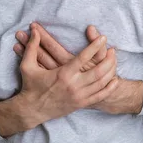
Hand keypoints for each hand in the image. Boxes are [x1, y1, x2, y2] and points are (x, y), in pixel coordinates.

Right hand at [0, 25, 118, 135]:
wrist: (31, 110)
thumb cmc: (30, 86)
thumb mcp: (27, 66)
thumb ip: (32, 47)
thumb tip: (35, 31)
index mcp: (63, 74)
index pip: (83, 57)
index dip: (95, 46)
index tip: (103, 37)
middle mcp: (73, 85)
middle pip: (98, 71)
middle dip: (109, 59)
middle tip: (113, 50)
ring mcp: (78, 96)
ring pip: (102, 83)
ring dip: (111, 71)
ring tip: (114, 61)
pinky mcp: (80, 104)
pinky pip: (100, 96)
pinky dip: (110, 88)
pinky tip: (115, 80)